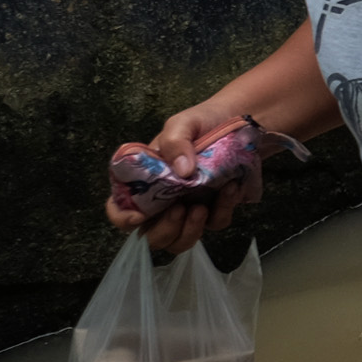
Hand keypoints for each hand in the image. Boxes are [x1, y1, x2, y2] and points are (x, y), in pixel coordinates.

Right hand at [102, 105, 242, 256]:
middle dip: (163, 231)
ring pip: (180, 241)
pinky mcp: (216, 209)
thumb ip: (175, 142)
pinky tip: (230, 188)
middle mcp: (162, 200)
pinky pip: (216, 223)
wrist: (240, 120)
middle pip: (150, 236)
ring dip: (189, 232)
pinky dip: (222, 210)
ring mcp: (189, 207)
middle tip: (179, 209)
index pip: (120, 209)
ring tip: (201, 208)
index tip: (139, 216)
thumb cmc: (202, 122)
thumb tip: (182, 171)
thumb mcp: (183, 124)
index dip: (122, 218)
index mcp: (143, 181)